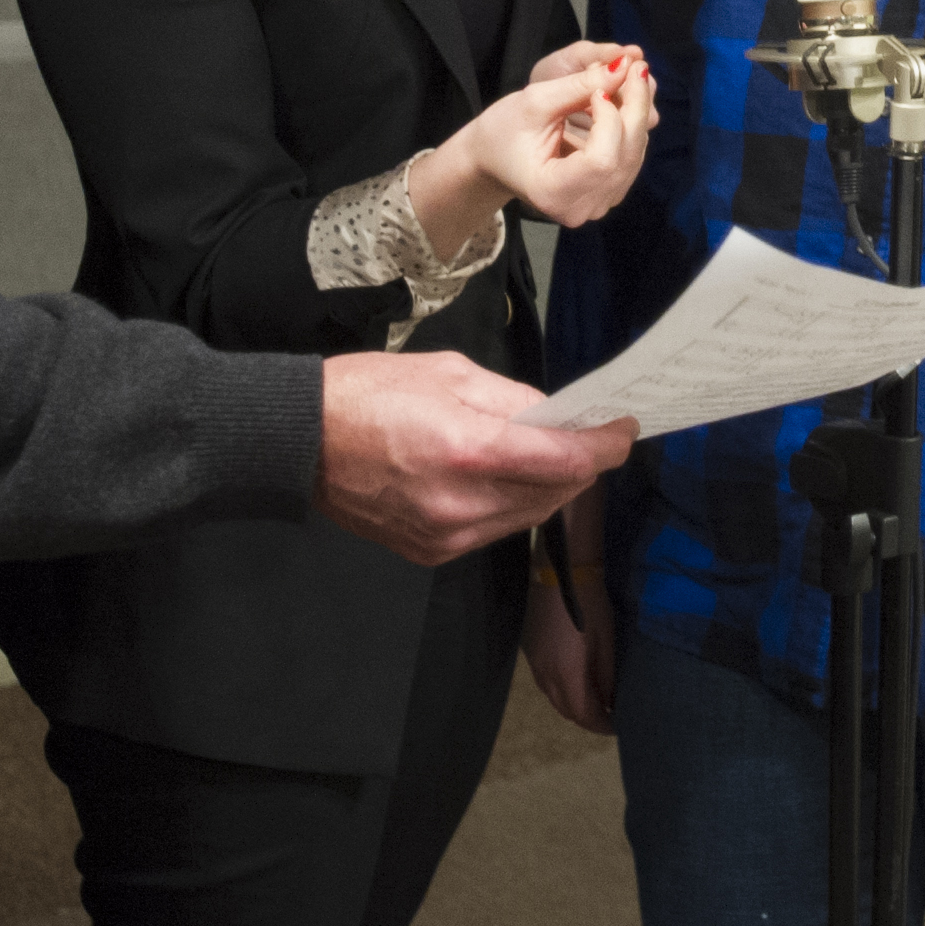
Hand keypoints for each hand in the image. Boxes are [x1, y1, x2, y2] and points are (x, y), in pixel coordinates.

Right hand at [314, 349, 632, 565]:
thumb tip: (556, 419)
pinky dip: (510, 505)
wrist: (301, 442)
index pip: (565, 460)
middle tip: (583, 434)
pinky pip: (494, 531)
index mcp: (468, 450)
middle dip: (579, 464)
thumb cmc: (369, 393)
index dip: (605, 446)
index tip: (623, 431)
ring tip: (543, 454)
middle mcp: (462, 503)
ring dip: (547, 487)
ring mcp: (446, 536)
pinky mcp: (432, 552)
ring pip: (529, 516)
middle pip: (555, 493)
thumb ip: (513, 400)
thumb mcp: (450, 373)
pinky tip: (499, 479)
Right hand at [417, 51, 657, 244]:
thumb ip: (580, 85)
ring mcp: (597, 205)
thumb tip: (625, 65)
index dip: (610, 119)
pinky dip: (631, 125)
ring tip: (631, 77)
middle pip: (626, 155)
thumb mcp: (535, 102)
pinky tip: (625, 100)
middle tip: (637, 66)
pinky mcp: (607, 193)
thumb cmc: (502, 131)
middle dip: (636, 106)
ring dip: (638, 112)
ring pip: (635, 153)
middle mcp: (580, 208)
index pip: (602, 159)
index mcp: (553, 192)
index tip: (599, 89)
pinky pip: (631, 156)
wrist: (493, 158)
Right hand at [521, 563, 617, 733]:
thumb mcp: (606, 640)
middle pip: (566, 710)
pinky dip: (561, 691)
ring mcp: (533, 663)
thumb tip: (611, 701)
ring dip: (573, 706)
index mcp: (566, 674)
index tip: (617, 727)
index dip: (601, 725)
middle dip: (587, 719)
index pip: (583, 714)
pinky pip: (545, 683)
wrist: (559, 570)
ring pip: (553, 698)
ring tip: (595, 703)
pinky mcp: (529, 651)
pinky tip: (575, 683)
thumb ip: (607, 675)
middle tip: (608, 718)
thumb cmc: (589, 603)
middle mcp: (545, 675)